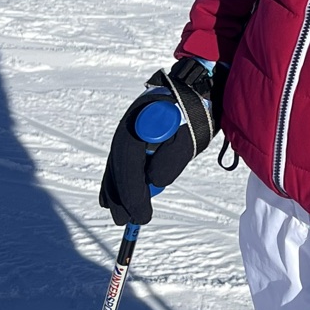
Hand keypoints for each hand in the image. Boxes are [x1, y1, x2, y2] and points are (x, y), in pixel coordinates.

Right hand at [98, 57, 217, 225]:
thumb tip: (154, 181)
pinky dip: (115, 179)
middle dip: (121, 195)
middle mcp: (130, 123)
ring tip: (118, 214)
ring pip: (116, 163)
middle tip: (125, 220)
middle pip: (118, 163)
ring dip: (115, 190)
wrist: (200, 88)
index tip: (140, 215)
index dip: (132, 191)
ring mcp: (130, 128)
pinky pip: (120, 160)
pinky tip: (110, 198)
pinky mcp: (134, 134)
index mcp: (143, 121)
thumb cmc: (199, 113)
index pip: (130, 162)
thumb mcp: (192, 137)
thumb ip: (173, 158)